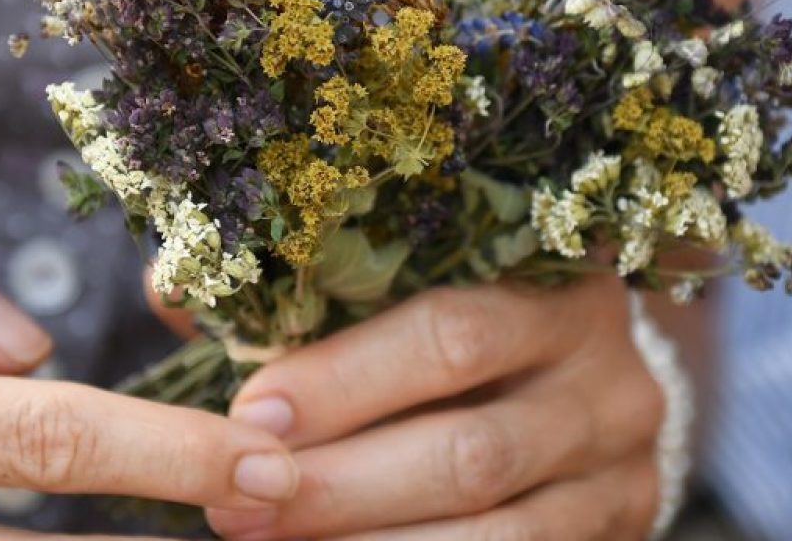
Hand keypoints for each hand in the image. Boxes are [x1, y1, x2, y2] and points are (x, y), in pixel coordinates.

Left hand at [207, 271, 667, 539]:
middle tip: (238, 507)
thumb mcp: (405, 277)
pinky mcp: (618, 527)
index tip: (253, 413)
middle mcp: (605, 379)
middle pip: (471, 452)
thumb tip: (172, 287)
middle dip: (340, 487)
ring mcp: (619, 468)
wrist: (582, 374)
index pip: (452, 336)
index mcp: (554, 285)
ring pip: (495, 533)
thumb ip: (298, 284)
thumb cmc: (461, 312)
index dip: (345, 381)